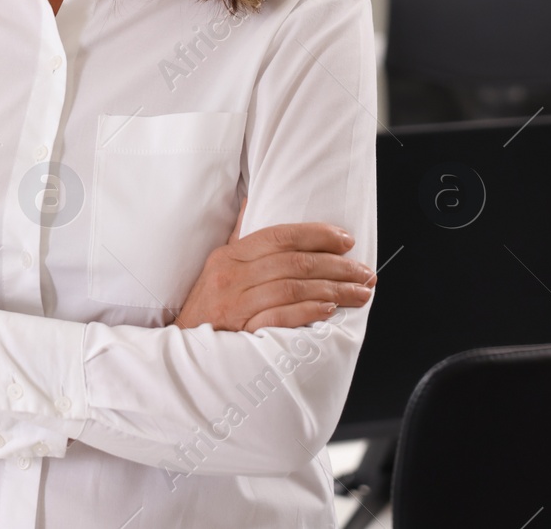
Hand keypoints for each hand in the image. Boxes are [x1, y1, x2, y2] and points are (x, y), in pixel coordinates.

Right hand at [175, 199, 373, 330]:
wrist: (184, 349)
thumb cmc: (207, 306)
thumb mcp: (217, 267)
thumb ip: (239, 235)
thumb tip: (254, 200)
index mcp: (229, 256)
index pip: (279, 236)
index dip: (317, 235)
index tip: (346, 240)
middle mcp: (231, 277)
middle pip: (293, 263)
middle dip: (337, 266)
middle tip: (366, 273)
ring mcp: (235, 304)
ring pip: (292, 288)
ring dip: (334, 290)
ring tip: (360, 293)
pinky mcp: (241, 331)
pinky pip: (281, 316)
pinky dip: (308, 311)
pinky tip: (330, 309)